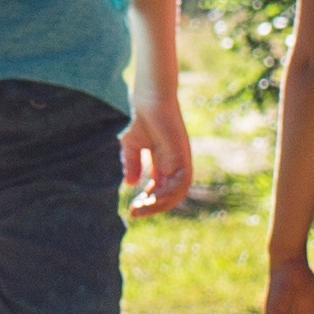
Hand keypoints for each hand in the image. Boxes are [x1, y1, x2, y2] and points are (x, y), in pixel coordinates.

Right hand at [125, 90, 198, 217]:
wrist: (150, 100)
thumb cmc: (142, 119)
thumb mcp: (131, 147)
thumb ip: (131, 164)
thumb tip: (130, 184)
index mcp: (164, 165)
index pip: (160, 191)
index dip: (147, 202)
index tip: (132, 210)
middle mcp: (175, 166)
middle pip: (169, 196)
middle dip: (152, 207)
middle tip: (134, 213)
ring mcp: (181, 162)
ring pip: (177, 193)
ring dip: (160, 204)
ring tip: (142, 207)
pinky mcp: (183, 156)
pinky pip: (181, 183)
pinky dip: (169, 193)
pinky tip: (152, 196)